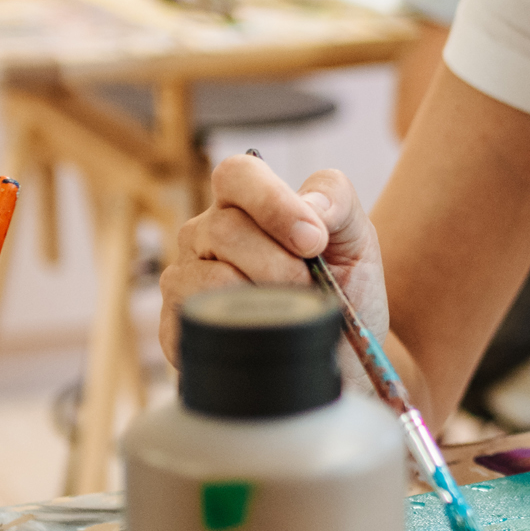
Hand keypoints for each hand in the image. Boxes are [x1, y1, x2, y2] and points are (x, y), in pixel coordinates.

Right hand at [158, 153, 387, 366]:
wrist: (337, 356)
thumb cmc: (342, 291)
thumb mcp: (355, 238)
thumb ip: (337, 200)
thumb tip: (310, 206)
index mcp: (244, 204)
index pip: (236, 174)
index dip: (272, 202)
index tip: (313, 242)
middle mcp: (205, 234)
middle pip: (226, 230)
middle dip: (280, 266)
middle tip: (309, 291)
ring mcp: (186, 278)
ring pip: (212, 279)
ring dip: (264, 301)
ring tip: (289, 314)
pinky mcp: (175, 325)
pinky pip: (197, 321)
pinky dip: (241, 331)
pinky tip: (263, 336)